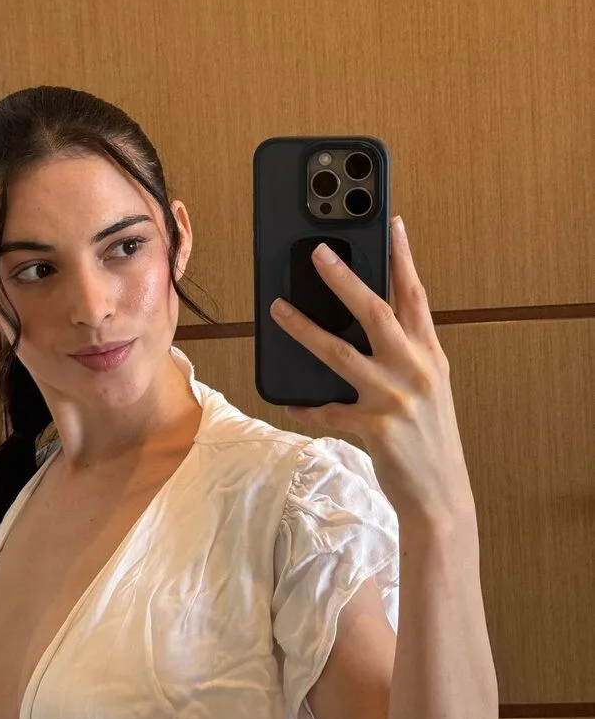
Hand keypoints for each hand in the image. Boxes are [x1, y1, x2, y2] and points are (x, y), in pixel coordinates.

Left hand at [270, 216, 474, 530]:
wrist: (441, 494)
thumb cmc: (430, 436)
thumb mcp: (429, 386)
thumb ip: (404, 352)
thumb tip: (366, 320)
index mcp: (429, 355)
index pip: (415, 295)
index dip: (404, 257)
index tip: (392, 224)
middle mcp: (414, 370)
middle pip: (374, 311)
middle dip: (344, 278)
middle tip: (318, 252)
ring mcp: (394, 397)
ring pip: (339, 353)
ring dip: (304, 329)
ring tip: (278, 310)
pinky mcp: (374, 427)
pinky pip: (327, 409)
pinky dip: (306, 405)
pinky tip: (290, 402)